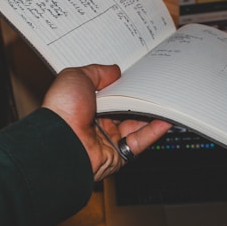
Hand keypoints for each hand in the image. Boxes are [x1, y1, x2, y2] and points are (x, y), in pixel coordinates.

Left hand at [41, 64, 171, 180]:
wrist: (61, 141)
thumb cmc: (62, 111)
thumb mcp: (76, 77)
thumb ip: (97, 72)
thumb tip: (114, 71)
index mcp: (84, 105)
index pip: (110, 93)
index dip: (123, 85)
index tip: (138, 76)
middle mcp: (96, 123)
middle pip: (126, 108)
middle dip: (140, 98)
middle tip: (154, 86)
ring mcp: (108, 138)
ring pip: (137, 124)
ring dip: (151, 113)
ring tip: (165, 100)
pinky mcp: (118, 154)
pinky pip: (140, 141)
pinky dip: (155, 131)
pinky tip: (165, 119)